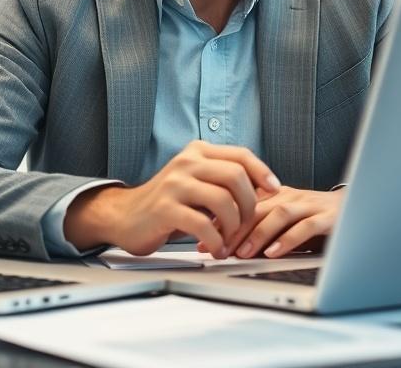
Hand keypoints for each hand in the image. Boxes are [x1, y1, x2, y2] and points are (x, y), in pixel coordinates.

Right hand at [64, 141, 280, 256]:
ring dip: (234, 226)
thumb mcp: (196, 181)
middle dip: (250, 205)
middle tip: (246, 225)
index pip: (241, 155)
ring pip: (224, 200)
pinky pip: (203, 225)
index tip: (275, 190)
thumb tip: (265, 189)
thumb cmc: (168, 203)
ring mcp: (175, 184)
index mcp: (197, 152)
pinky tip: (215, 249)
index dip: (263, 172)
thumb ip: (223, 179)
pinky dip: (216, 241)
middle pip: (236, 177)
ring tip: (229, 240)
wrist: (124, 216)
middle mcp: (186, 162)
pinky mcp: (165, 208)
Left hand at [196, 186, 345, 258]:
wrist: (362, 207)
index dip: (221, 222)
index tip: (203, 240)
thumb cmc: (319, 219)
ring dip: (257, 234)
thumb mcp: (286, 223)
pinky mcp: (328, 217)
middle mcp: (290, 196)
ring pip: (278, 214)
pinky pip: (305, 226)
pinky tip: (274, 253)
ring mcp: (309, 205)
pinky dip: (288, 239)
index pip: (242, 205)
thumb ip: (263, 231)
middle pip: (255, 208)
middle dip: (232, 229)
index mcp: (276, 195)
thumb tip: (229, 248)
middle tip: (216, 249)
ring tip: (240, 252)